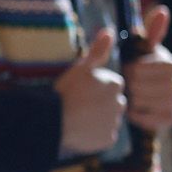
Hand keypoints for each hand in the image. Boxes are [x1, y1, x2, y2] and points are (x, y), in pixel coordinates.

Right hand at [54, 27, 126, 156]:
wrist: (53, 122)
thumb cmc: (65, 92)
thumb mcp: (80, 67)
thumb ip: (97, 51)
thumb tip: (109, 31)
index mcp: (114, 84)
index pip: (112, 85)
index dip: (97, 88)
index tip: (82, 91)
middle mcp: (119, 103)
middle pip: (113, 102)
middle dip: (101, 104)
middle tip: (80, 105)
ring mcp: (114, 123)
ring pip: (109, 119)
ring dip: (98, 119)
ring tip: (78, 118)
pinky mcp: (108, 140)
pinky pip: (104, 136)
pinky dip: (95, 135)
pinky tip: (80, 131)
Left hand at [123, 5, 171, 132]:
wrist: (114, 96)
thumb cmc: (125, 67)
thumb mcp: (134, 47)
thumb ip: (148, 31)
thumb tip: (163, 10)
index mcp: (169, 63)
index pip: (170, 65)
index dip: (147, 68)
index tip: (129, 67)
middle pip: (167, 85)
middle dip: (141, 84)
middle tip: (124, 83)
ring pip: (164, 102)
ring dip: (141, 100)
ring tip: (126, 97)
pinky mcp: (169, 117)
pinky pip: (162, 119)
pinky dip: (145, 116)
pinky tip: (131, 111)